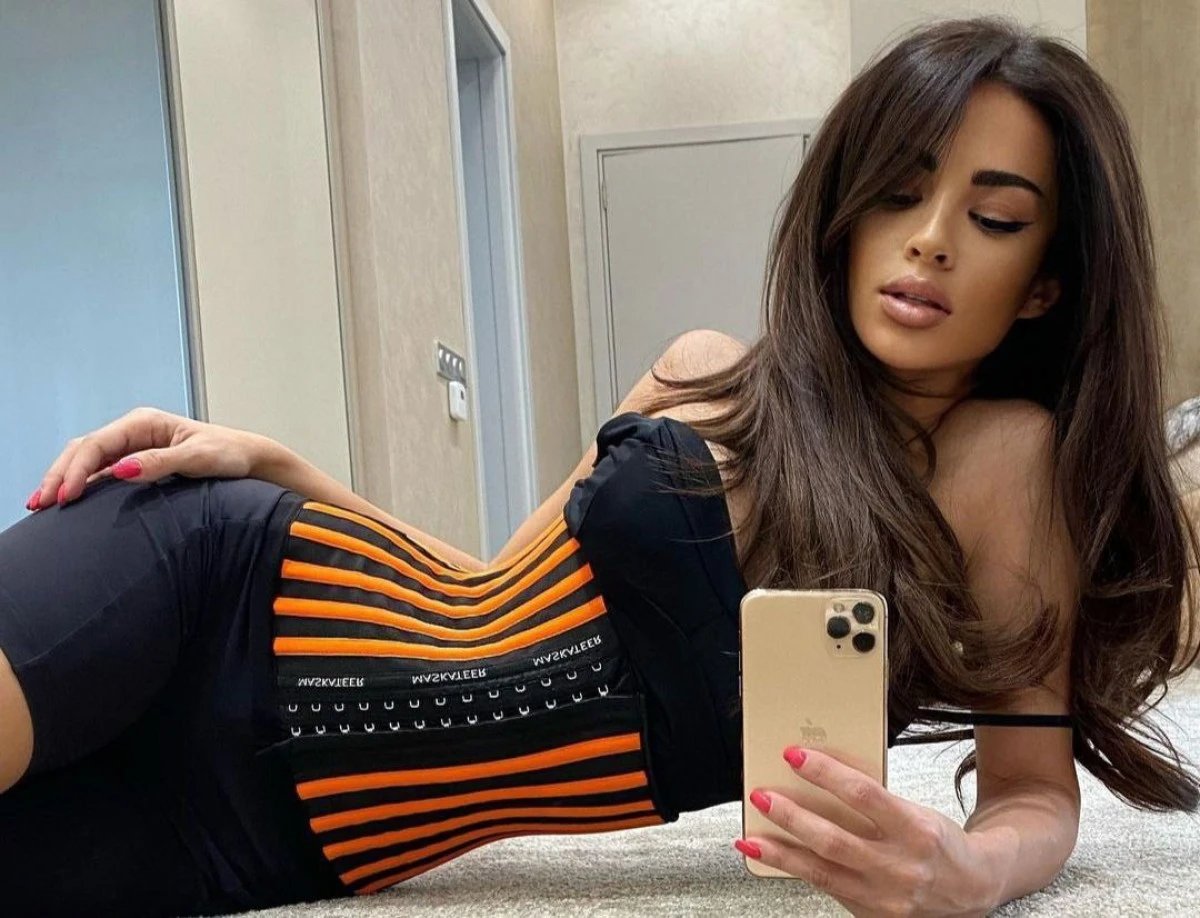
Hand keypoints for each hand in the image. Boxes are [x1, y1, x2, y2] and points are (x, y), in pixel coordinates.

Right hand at [27, 406, 269, 508]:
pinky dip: (81, 486)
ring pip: (87, 460)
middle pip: (83, 450)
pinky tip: (67, 502)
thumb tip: (121, 470)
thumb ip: (160, 463)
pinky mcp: (137, 462)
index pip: (97, 444)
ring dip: (64, 480)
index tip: (65, 496)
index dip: (76, 470)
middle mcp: (133, 431)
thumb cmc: (228, 454)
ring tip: (40, 504)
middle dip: (59, 475)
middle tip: (39, 503)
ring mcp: (133, 446)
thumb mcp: (197, 459)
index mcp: (144, 423)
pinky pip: (100, 472)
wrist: (248, 459)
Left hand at [735, 747, 992, 916]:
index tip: (794, 755)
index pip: (864, 795)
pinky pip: (826, 888)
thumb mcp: (915, 811)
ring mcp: (885, 896)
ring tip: (750, 837)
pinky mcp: (872, 914)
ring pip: (822, 871)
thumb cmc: (938, 841)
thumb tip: (820, 775)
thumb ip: (872, 801)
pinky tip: (773, 857)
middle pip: (834, 839)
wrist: (972, 889)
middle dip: (791, 817)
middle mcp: (900, 866)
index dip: (825, 773)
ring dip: (780, 852)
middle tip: (762, 795)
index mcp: (916, 828)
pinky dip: (796, 871)